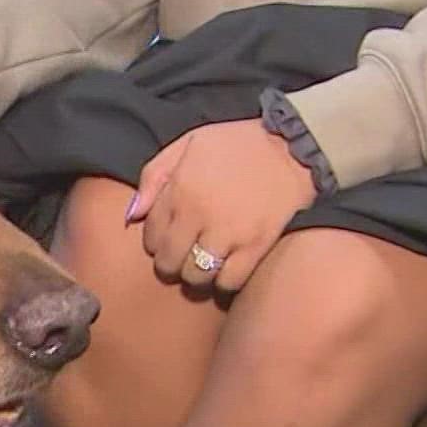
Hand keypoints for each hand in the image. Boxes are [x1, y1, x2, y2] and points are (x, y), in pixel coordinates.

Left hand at [126, 119, 318, 293]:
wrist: (293, 147)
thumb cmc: (238, 144)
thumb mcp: (189, 144)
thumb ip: (155, 175)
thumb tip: (133, 214)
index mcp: (179, 189)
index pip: (152, 235)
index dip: (157, 242)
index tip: (168, 240)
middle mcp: (198, 215)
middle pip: (169, 262)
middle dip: (171, 264)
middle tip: (183, 258)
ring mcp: (228, 234)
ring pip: (196, 276)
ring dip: (195, 276)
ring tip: (204, 265)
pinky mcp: (255, 247)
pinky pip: (228, 282)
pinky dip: (224, 282)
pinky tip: (227, 269)